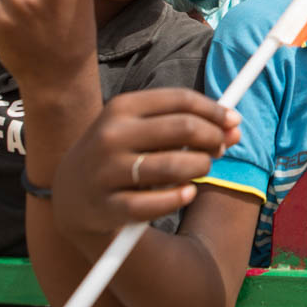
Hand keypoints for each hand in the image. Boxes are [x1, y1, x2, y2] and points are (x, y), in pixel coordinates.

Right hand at [52, 88, 241, 237]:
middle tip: (221, 148)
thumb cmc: (121, 153)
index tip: (233, 121)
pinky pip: (158, 204)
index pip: (181, 99)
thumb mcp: (143, 129)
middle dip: (213, 138)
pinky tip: (187, 193)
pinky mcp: (107, 207)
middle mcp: (110, 135)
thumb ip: (186, 123)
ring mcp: (106, 172)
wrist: (70, 195)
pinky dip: (180, 197)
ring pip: (175, 166)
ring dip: (201, 167)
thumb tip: (236, 125)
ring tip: (201, 170)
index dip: (214, 110)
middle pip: (183, 128)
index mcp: (121, 107)